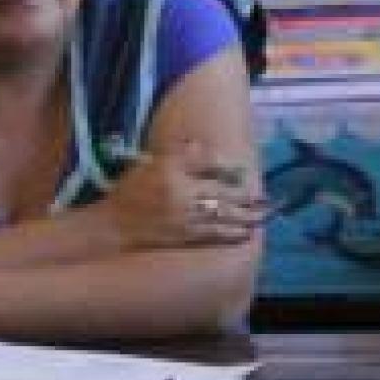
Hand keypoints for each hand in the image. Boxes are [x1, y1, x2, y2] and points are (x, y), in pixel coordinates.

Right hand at [101, 145, 267, 250]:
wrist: (112, 227)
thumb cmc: (130, 193)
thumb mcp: (149, 164)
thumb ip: (178, 154)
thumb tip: (204, 144)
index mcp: (169, 168)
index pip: (207, 161)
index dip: (229, 167)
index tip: (244, 171)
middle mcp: (180, 191)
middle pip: (223, 191)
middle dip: (247, 196)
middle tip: (266, 198)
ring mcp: (184, 216)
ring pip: (223, 214)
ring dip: (247, 216)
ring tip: (264, 215)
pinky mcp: (184, 236)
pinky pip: (214, 233)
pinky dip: (232, 232)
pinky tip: (246, 233)